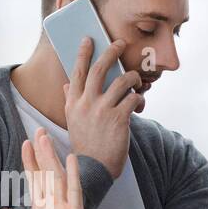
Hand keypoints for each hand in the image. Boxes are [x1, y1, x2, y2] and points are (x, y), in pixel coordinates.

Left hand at [0, 129, 105, 208]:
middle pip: (45, 174)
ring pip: (56, 178)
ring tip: (45, 137)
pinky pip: (73, 193)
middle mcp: (53, 207)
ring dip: (51, 157)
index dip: (29, 163)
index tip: (25, 145)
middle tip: (37, 130)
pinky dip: (72, 176)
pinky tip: (69, 159)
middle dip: (40, 153)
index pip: (35, 182)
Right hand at [64, 37, 141, 179]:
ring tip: (136, 80)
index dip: (83, 53)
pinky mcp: (119, 119)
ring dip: (133, 77)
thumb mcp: (73, 121)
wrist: (94, 169)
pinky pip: (134, 98)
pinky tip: (140, 104)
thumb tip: (67, 84)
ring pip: (122, 81)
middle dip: (111, 52)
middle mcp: (86, 104)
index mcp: (73, 103)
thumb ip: (71, 100)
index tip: (89, 39)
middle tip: (119, 43)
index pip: (78, 72)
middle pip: (99, 70)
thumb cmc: (86, 144)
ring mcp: (102, 111)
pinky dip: (139, 98)